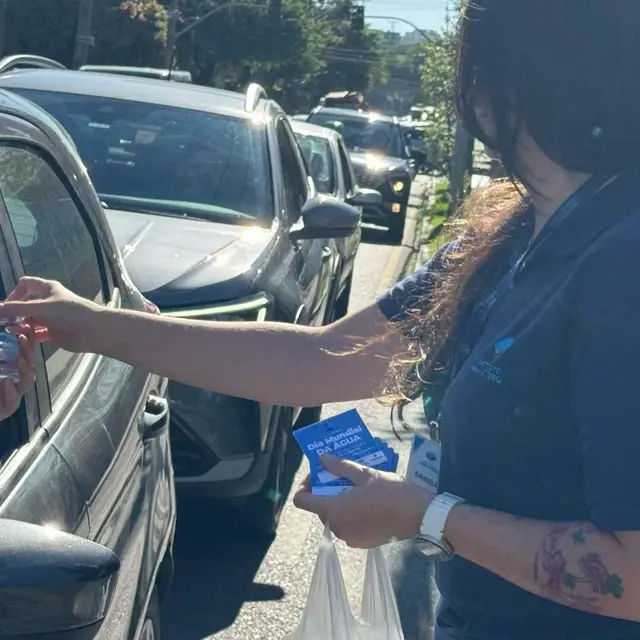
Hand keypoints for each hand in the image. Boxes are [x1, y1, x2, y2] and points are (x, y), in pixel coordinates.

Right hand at [0, 277, 100, 353]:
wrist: (92, 330)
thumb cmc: (68, 312)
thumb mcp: (40, 307)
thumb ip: (16, 308)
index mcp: (47, 289)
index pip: (26, 284)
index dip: (14, 293)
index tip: (7, 306)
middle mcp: (48, 302)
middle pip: (25, 305)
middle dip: (14, 313)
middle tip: (4, 324)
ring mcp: (51, 318)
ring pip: (29, 321)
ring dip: (20, 326)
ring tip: (14, 333)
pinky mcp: (53, 332)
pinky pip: (36, 334)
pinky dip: (29, 336)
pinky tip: (22, 340)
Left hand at [0, 323, 35, 420]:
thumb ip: (0, 355)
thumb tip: (1, 347)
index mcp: (13, 368)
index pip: (24, 351)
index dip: (27, 339)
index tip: (26, 324)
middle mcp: (16, 379)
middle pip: (29, 363)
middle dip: (28, 350)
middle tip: (22, 337)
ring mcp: (14, 394)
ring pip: (27, 381)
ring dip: (25, 369)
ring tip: (20, 360)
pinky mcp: (8, 408)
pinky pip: (13, 400)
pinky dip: (10, 391)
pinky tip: (6, 381)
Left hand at [293, 455, 433, 548]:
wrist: (419, 516)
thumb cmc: (391, 492)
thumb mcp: (365, 474)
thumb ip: (340, 467)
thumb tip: (322, 458)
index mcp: (334, 510)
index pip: (302, 501)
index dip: (306, 486)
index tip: (319, 476)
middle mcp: (337, 527)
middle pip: (319, 508)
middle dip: (325, 491)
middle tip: (341, 477)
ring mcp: (349, 538)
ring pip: (334, 517)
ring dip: (339, 502)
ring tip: (356, 488)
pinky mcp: (361, 544)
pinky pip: (347, 526)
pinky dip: (350, 514)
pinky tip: (366, 502)